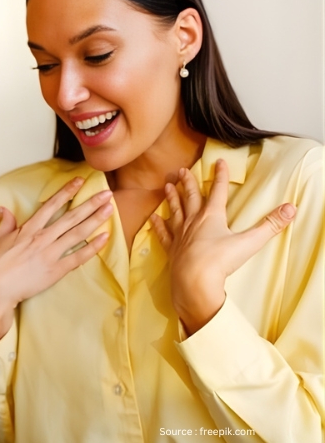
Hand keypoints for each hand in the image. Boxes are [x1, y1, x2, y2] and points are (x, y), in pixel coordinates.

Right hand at [0, 177, 112, 351]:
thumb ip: (5, 224)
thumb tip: (4, 210)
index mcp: (27, 229)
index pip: (51, 206)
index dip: (66, 192)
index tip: (79, 182)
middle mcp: (42, 238)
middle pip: (71, 217)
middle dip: (90, 204)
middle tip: (107, 194)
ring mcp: (50, 255)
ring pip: (77, 233)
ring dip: (95, 220)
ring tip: (109, 209)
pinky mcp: (55, 271)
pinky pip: (77, 257)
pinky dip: (92, 248)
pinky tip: (104, 238)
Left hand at [151, 160, 294, 334]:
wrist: (195, 282)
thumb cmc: (220, 261)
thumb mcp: (250, 242)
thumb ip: (270, 225)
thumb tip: (291, 209)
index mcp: (212, 217)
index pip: (217, 191)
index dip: (220, 175)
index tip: (218, 161)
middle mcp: (193, 222)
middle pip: (190, 197)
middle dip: (187, 182)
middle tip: (181, 169)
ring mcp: (181, 235)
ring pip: (175, 211)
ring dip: (172, 198)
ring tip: (167, 186)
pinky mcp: (172, 250)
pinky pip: (164, 234)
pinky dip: (158, 225)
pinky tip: (153, 218)